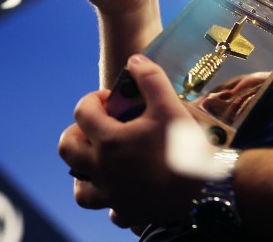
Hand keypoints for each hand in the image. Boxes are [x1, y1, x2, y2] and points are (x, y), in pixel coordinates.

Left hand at [58, 55, 208, 226]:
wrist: (204, 190)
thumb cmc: (185, 146)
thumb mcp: (170, 106)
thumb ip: (150, 79)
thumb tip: (134, 60)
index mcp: (109, 140)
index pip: (82, 112)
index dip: (93, 99)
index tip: (111, 98)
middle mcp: (103, 169)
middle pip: (68, 150)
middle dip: (77, 133)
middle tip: (100, 127)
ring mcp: (113, 195)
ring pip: (81, 189)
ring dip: (85, 173)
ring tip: (103, 161)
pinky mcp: (130, 213)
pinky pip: (112, 211)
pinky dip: (114, 201)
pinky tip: (127, 190)